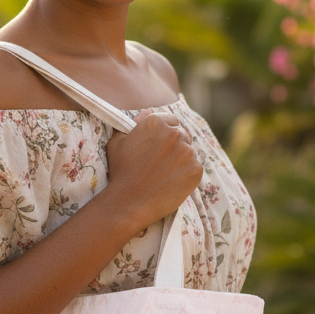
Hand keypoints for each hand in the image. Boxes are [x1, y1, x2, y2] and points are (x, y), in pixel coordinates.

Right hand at [105, 110, 201, 227]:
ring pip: (190, 152)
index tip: (159, 147)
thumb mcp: (117, 142)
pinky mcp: (196, 169)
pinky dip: (186, 174)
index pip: (172, 121)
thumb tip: (149, 111)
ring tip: (165, 175)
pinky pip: (195, 168)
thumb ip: (133, 122)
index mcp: (156, 122)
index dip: (165, 134)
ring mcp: (187, 151)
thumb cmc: (120, 172)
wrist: (129, 202)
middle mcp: (174, 133)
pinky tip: (171, 183)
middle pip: (183, 135)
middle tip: (162, 163)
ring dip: (181, 160)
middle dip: (175, 146)